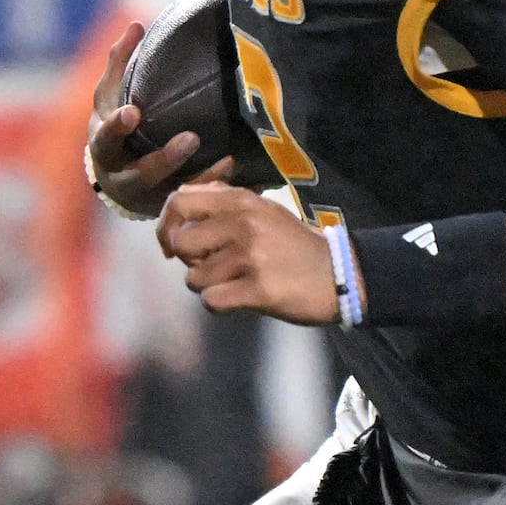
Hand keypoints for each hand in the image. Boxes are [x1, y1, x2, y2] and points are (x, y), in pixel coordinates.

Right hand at [82, 19, 226, 219]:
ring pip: (176, 195)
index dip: (118, 127)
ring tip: (229, 161)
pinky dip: (221, 192)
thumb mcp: (109, 97)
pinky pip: (199, 205)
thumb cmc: (116, 129)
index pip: (107, 139)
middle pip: (143, 174)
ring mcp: (150, 199)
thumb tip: (137, 24)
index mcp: (106, 150)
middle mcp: (125, 180)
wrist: (117, 181)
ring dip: (203, 180)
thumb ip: (121, 63)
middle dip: (166, 159)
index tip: (133, 112)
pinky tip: (247, 181)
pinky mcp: (174, 210)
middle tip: (191, 138)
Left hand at [158, 181, 340, 322]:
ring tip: (234, 283)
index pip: (180, 201)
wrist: (338, 275)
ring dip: (208, 285)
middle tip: (210, 266)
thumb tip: (182, 199)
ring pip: (194, 277)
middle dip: (188, 260)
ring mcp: (250, 257)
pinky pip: (211, 301)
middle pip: (181, 243)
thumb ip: (224, 202)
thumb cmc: (294, 245)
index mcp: (242, 202)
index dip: (167, 225)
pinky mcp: (257, 289)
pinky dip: (219, 305)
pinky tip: (238, 300)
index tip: (172, 243)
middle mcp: (243, 225)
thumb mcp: (264, 211)